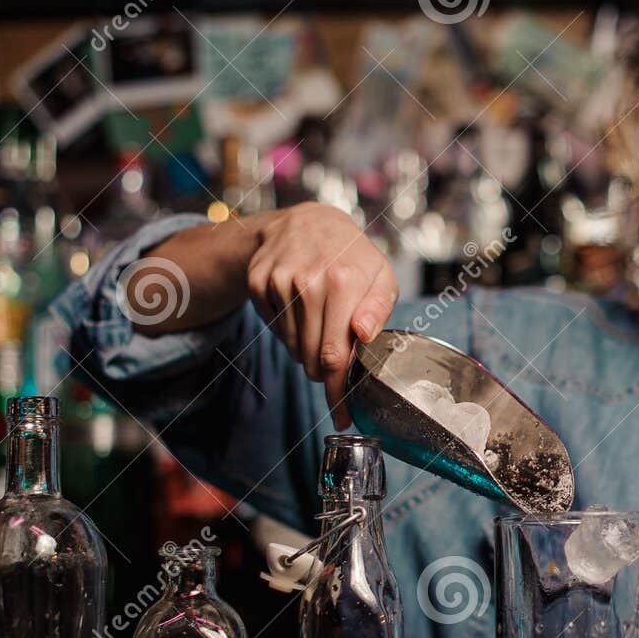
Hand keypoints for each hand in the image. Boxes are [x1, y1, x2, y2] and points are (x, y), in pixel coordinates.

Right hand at [246, 202, 398, 426]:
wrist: (306, 222)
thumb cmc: (352, 256)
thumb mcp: (380, 275)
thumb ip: (379, 307)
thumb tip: (363, 334)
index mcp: (345, 280)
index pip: (337, 354)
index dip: (338, 391)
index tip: (342, 415)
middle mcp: (309, 280)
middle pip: (313, 358)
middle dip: (326, 375)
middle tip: (334, 375)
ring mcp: (279, 280)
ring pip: (294, 348)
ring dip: (310, 352)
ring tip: (322, 328)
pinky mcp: (258, 281)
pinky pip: (276, 330)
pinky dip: (290, 332)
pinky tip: (301, 311)